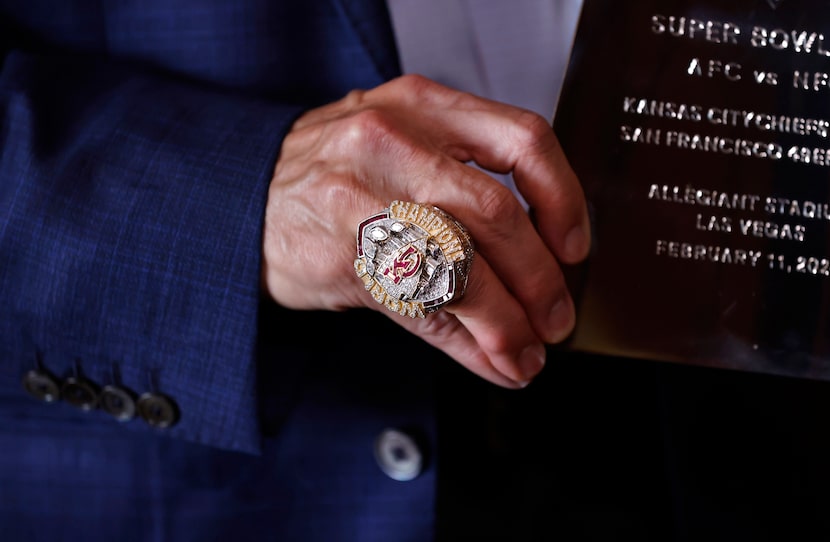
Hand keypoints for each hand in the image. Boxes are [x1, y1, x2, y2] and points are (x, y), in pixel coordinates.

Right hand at [262, 74, 589, 388]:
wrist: (243, 201)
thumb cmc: (334, 175)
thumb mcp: (399, 153)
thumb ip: (469, 199)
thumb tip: (537, 286)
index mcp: (421, 106)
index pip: (522, 139)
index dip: (564, 198)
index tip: (574, 245)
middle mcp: (393, 142)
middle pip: (497, 212)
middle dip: (540, 278)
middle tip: (556, 317)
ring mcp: (361, 197)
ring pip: (462, 266)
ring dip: (508, 321)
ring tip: (526, 350)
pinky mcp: (343, 255)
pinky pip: (424, 306)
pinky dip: (469, 343)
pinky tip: (490, 359)